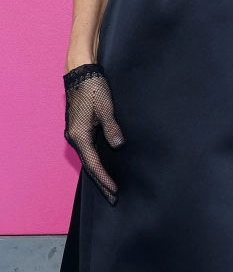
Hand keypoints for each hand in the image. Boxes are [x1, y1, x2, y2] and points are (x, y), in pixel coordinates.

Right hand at [63, 64, 123, 204]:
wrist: (81, 73)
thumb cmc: (93, 88)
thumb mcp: (105, 107)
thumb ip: (111, 127)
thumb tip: (118, 145)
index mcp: (79, 136)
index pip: (94, 164)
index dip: (105, 179)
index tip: (115, 191)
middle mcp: (75, 138)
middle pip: (89, 166)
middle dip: (101, 182)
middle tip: (113, 198)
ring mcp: (76, 134)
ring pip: (88, 159)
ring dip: (99, 173)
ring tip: (110, 187)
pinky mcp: (79, 129)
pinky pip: (88, 150)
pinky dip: (96, 162)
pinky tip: (104, 167)